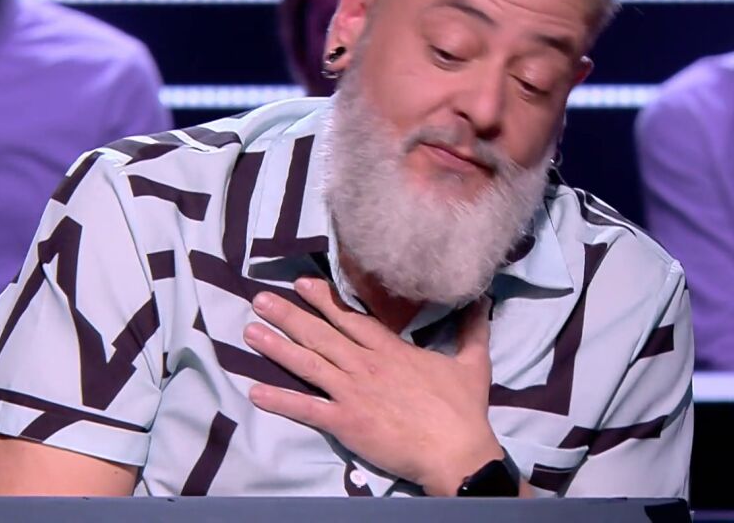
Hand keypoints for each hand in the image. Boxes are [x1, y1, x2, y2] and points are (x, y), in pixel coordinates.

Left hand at [243, 278, 502, 495]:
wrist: (456, 450)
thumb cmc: (463, 410)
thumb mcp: (473, 363)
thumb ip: (473, 330)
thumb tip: (483, 299)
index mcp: (392, 350)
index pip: (352, 318)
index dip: (325, 300)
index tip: (303, 284)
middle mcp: (366, 365)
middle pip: (322, 334)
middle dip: (290, 314)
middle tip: (261, 298)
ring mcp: (353, 392)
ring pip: (308, 364)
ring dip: (277, 347)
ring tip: (250, 331)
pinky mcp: (346, 422)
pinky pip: (307, 409)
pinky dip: (280, 400)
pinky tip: (255, 391)